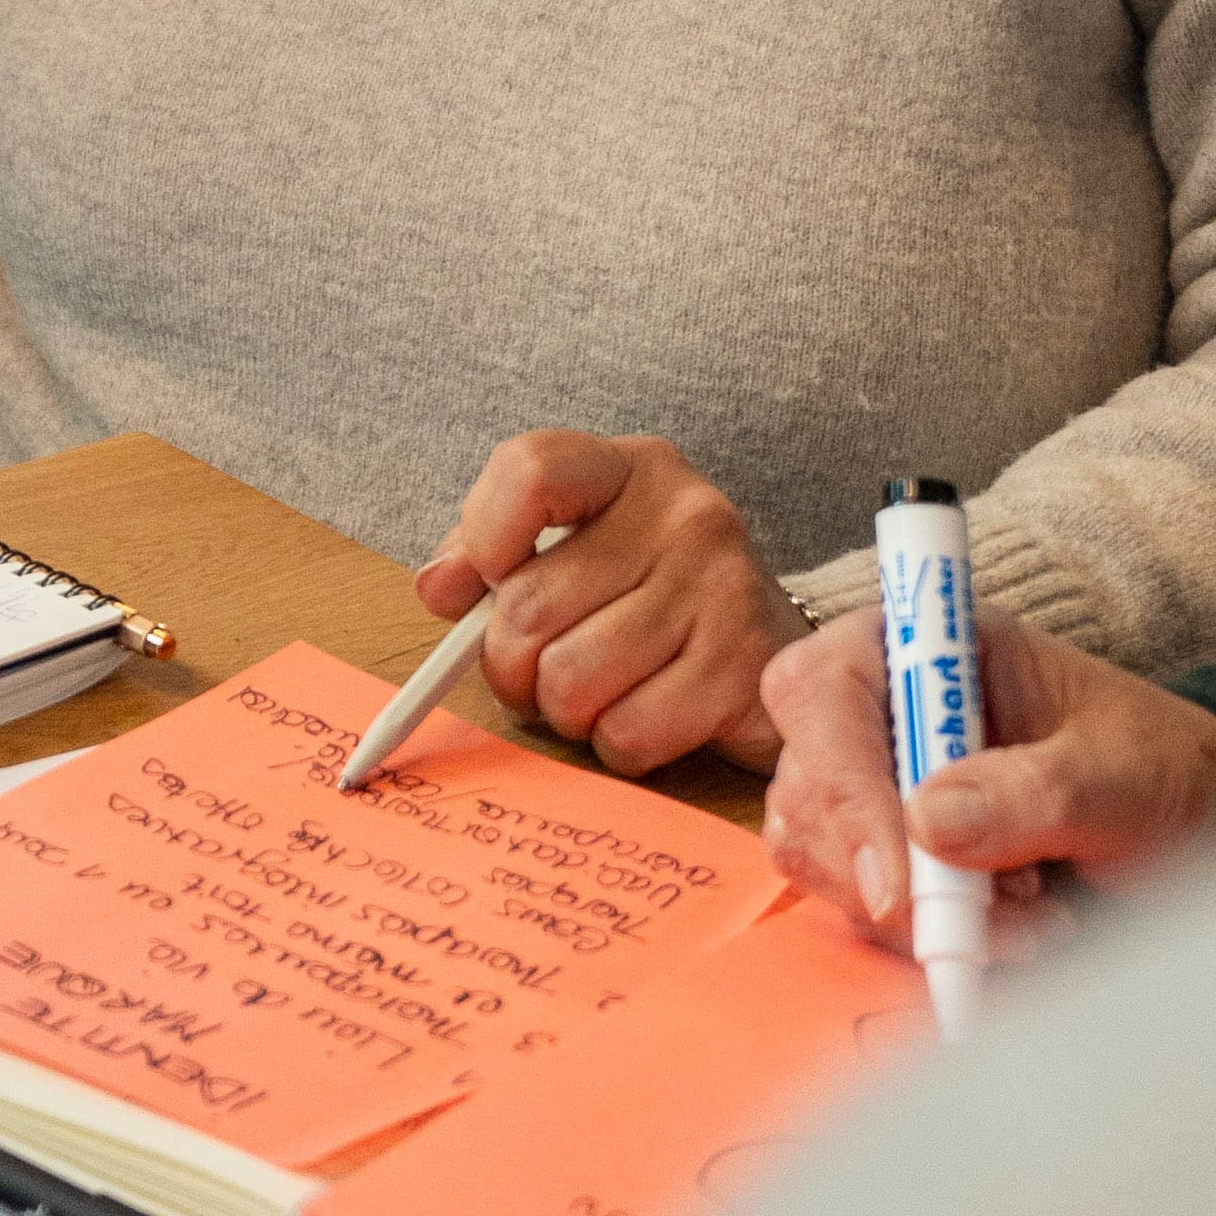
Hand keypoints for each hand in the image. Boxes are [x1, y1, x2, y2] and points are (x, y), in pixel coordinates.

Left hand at [417, 432, 797, 777]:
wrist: (777, 650)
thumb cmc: (657, 601)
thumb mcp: (580, 550)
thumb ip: (494, 555)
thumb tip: (438, 588)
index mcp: (630, 468)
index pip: (529, 469)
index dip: (483, 537)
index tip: (488, 584)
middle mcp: (683, 514)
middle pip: (529, 606)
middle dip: (511, 668)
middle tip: (536, 679)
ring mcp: (720, 587)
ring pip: (572, 679)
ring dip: (565, 713)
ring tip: (595, 699)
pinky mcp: (745, 667)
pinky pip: (628, 731)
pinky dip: (617, 747)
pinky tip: (645, 723)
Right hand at [759, 601, 1215, 950]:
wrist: (1197, 824)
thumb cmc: (1165, 771)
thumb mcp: (1121, 775)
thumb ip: (1032, 792)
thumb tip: (924, 824)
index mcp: (931, 645)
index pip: (826, 690)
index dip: (840, 781)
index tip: (897, 884)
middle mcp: (886, 705)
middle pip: (807, 782)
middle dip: (890, 871)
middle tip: (998, 918)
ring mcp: (877, 776)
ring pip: (816, 850)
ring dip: (914, 914)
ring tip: (1032, 921)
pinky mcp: (884, 846)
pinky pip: (851, 899)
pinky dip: (922, 934)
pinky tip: (1011, 930)